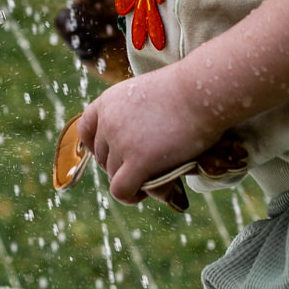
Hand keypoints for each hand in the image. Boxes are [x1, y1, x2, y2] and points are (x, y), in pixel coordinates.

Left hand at [78, 60, 220, 203]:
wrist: (202, 92)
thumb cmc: (186, 91)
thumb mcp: (148, 95)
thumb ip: (135, 114)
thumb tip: (140, 141)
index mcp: (108, 101)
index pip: (86, 130)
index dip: (98, 147)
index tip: (115, 154)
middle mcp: (108, 121)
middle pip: (102, 157)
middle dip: (120, 166)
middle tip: (145, 169)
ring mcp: (120, 142)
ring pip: (113, 176)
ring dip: (131, 182)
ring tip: (154, 179)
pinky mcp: (137, 161)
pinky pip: (121, 190)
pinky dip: (131, 196)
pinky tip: (147, 191)